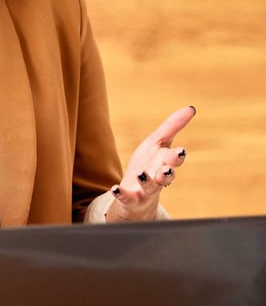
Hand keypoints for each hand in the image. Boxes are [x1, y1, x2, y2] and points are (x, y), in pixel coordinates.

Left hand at [105, 104, 194, 222]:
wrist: (137, 195)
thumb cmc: (149, 164)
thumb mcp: (158, 143)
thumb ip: (173, 127)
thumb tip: (191, 108)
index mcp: (164, 163)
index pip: (174, 159)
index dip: (177, 156)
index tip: (181, 151)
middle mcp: (157, 177)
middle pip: (165, 175)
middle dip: (167, 172)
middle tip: (167, 170)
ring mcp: (144, 189)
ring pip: (148, 187)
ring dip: (146, 181)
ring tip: (141, 175)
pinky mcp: (130, 198)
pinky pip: (126, 197)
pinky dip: (121, 193)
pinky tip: (114, 189)